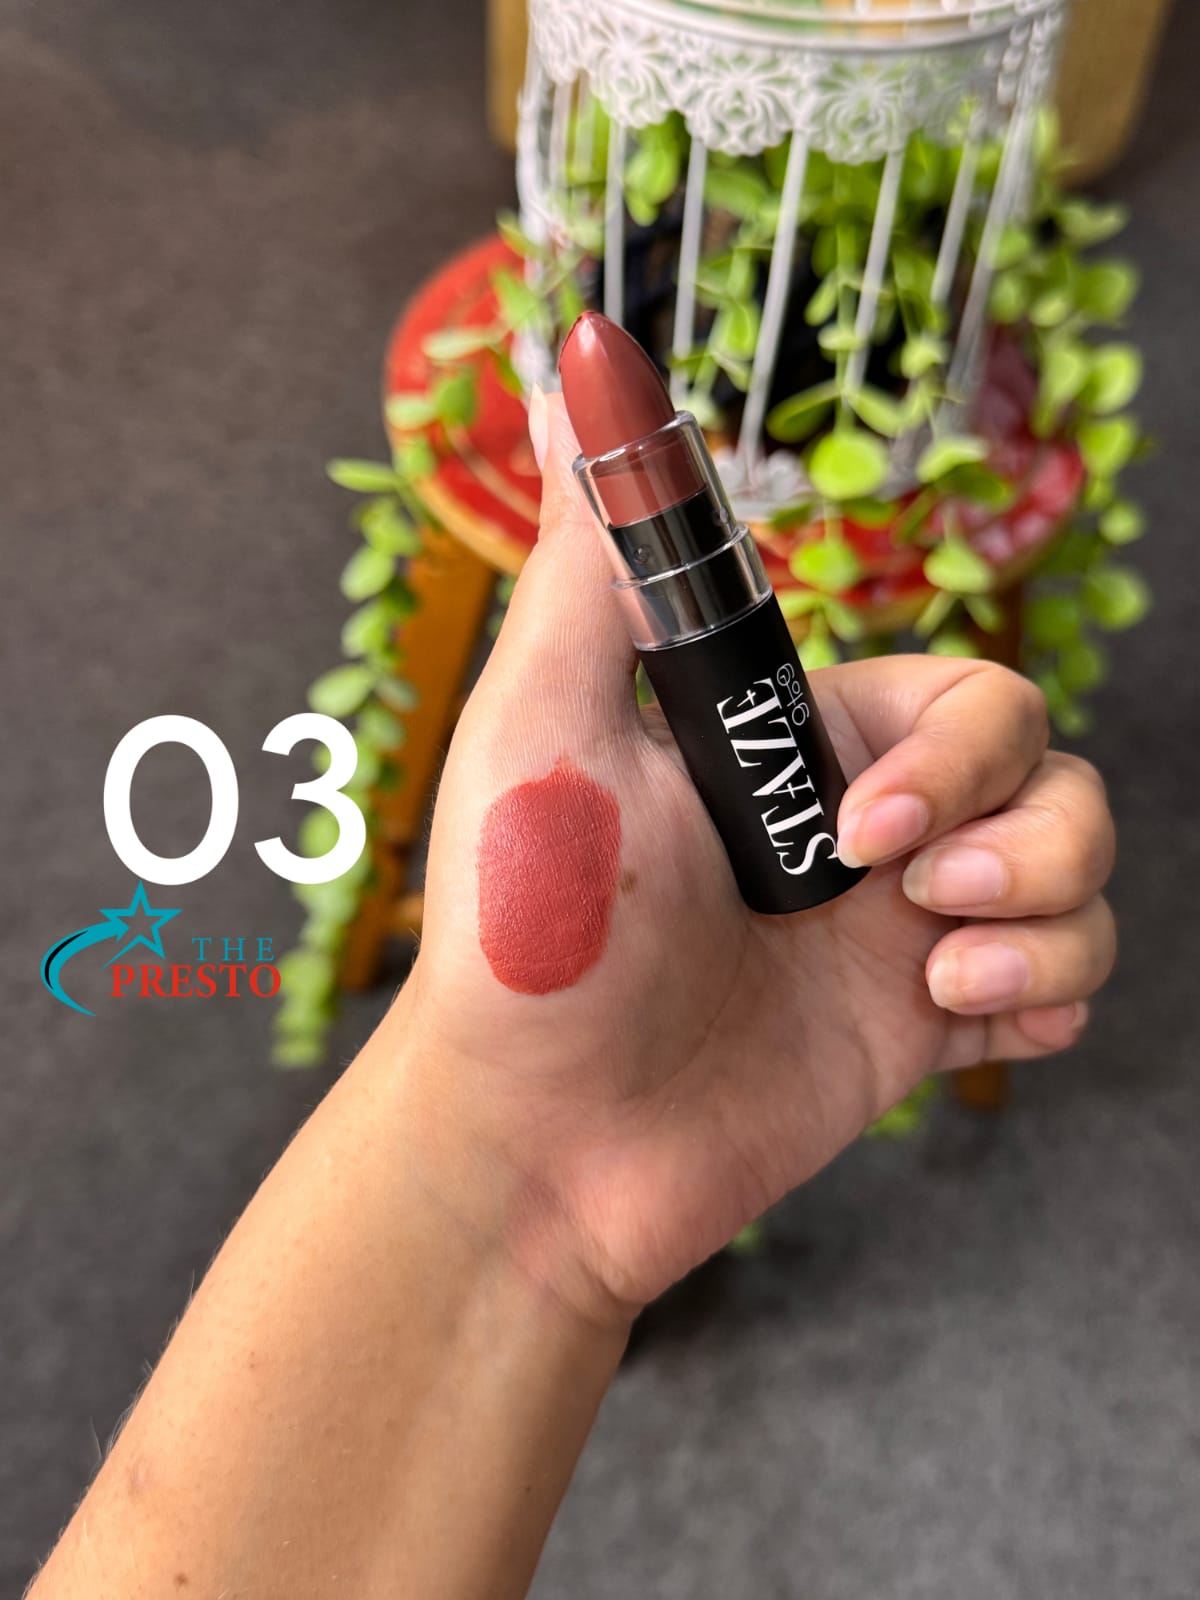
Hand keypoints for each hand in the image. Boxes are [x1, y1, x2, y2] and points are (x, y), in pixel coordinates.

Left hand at [395, 394, 1116, 1324]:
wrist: (538, 1147)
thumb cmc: (524, 933)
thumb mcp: (543, 723)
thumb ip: (597, 561)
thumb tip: (577, 372)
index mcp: (787, 739)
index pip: (952, 686)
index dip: (948, 746)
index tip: (854, 821)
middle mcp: (853, 820)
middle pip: (1040, 763)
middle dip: (1009, 827)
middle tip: (896, 887)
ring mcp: (893, 924)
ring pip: (1074, 863)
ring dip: (1044, 913)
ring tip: (936, 975)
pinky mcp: (918, 1024)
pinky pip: (1065, 973)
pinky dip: (1050, 991)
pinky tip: (971, 1023)